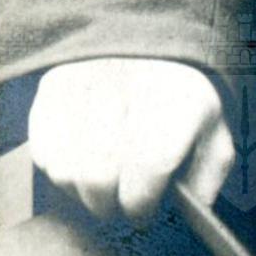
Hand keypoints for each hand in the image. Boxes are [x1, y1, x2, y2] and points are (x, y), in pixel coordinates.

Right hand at [28, 58, 234, 222]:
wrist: (150, 44)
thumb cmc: (182, 99)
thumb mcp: (211, 134)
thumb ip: (206, 178)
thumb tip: (188, 211)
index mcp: (177, 95)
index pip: (148, 166)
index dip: (141, 203)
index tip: (143, 211)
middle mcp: (127, 83)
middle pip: (99, 176)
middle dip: (110, 204)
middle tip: (120, 202)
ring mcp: (83, 83)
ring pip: (66, 170)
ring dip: (83, 190)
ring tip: (102, 181)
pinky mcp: (53, 87)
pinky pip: (44, 152)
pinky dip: (61, 167)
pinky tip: (83, 159)